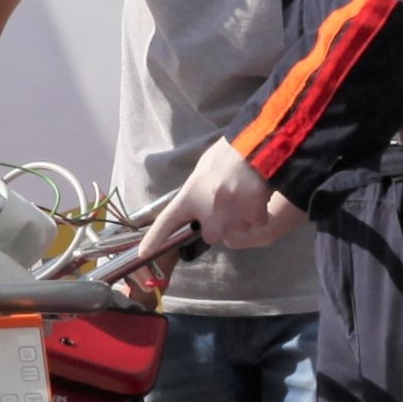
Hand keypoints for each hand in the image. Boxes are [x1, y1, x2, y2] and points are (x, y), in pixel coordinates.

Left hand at [124, 139, 301, 272]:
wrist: (256, 148)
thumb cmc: (228, 153)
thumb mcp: (202, 170)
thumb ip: (197, 192)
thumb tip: (199, 204)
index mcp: (190, 197)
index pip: (167, 221)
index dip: (154, 239)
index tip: (143, 253)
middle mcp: (207, 212)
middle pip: (211, 235)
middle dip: (219, 225)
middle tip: (228, 204)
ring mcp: (230, 217)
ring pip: (236, 228)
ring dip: (241, 217)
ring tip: (245, 193)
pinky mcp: (252, 218)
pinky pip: (256, 222)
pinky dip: (259, 213)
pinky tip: (258, 194)